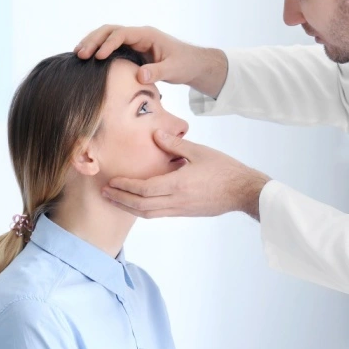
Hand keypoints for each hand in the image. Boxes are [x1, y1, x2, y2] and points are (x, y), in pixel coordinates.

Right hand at [75, 25, 227, 96]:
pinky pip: (112, 46)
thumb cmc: (186, 64)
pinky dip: (99, 50)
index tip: (98, 57)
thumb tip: (140, 75)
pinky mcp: (132, 50)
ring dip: (93, 43)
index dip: (108, 44)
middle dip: (94, 40)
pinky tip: (88, 60)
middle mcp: (138, 35)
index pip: (122, 34)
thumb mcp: (174, 69)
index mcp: (147, 35)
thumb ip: (158, 71)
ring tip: (78, 54)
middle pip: (110, 30)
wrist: (193, 64)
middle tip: (80, 54)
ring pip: (108, 36)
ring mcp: (134, 41)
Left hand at [103, 130, 270, 219]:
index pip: (144, 189)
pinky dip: (144, 210)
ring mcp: (181, 210)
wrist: (243, 191)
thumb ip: (175, 144)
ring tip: (115, 200)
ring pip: (148, 214)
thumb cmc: (225, 170)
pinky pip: (159, 214)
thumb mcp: (200, 151)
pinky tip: (138, 204)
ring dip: (129, 208)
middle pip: (141, 205)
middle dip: (120, 199)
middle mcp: (176, 201)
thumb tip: (155, 134)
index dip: (125, 186)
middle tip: (105, 193)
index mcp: (178, 185)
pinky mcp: (186, 213)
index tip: (112, 181)